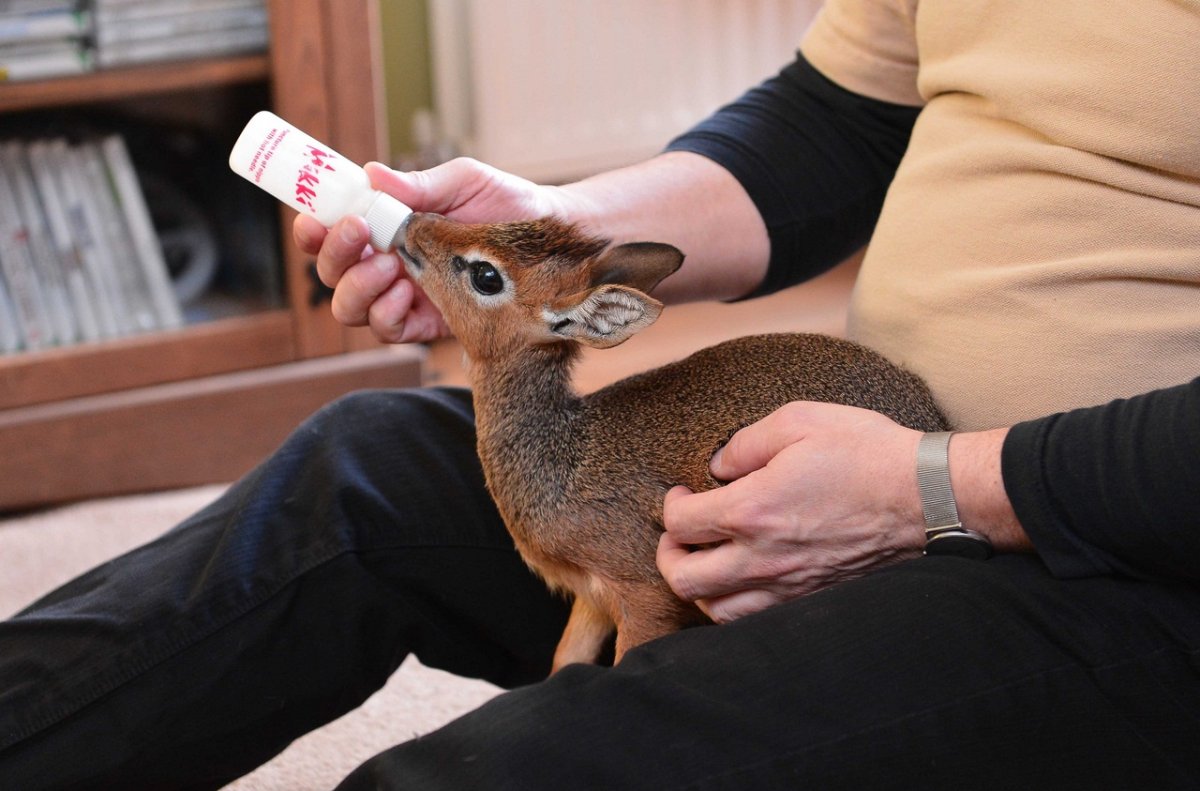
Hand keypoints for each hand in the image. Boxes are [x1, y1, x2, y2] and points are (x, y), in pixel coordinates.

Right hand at [294, 157, 569, 342]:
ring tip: (391, 266)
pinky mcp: (430, 324)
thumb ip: (420, 185)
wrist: (556, 239)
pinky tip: (407, 295)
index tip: (316, 217)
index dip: (312, 229)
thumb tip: (372, 174)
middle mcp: (388, 263)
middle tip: (362, 233)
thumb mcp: (465, 182)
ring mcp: (406, 296)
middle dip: (334, 255)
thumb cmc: (508, 205)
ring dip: (358, 287)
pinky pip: (391, 331)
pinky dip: (387, 314)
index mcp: (388, 226)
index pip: (332, 232)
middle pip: (332, 273)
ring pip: (351, 308)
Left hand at [657, 401, 926, 622]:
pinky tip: (740, 583)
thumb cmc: (866, 453)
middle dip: (669, 554)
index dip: (670, 506)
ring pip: (715, 609)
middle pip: (685, 578)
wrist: (927, 497)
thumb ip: (745, 443)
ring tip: (706, 560)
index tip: (682, 493)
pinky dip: (733, 605)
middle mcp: (761, 556)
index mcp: (751, 509)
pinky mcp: (810, 599)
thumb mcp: (799, 420)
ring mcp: (786, 585)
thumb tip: (717, 467)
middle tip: (680, 534)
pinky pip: (753, 620)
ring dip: (699, 586)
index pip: (680, 523)